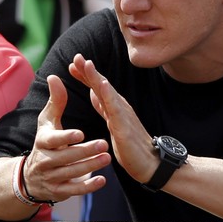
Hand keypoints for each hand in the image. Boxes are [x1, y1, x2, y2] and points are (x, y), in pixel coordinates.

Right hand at [21, 74, 109, 202]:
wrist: (31, 176)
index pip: (53, 140)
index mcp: (42, 141)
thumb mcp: (47, 121)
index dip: (66, 138)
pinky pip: (73, 190)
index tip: (80, 133)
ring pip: (71, 173)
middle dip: (85, 152)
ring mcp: (51, 177)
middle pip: (65, 157)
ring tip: (107, 158)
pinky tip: (101, 180)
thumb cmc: (45, 141)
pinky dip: (87, 187)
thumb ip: (55, 101)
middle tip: (103, 144)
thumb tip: (54, 76)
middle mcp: (44, 161)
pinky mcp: (58, 191)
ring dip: (90, 166)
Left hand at [69, 53, 156, 182]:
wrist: (151, 165)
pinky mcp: (125, 127)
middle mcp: (119, 107)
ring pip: (107, 93)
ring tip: (86, 64)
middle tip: (76, 57)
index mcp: (114, 106)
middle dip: (88, 70)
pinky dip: (109, 96)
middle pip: (101, 85)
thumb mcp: (112, 122)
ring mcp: (123, 115)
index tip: (72, 64)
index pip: (97, 87)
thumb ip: (103, 107)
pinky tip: (103, 85)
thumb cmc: (131, 145)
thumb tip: (94, 92)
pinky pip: (115, 109)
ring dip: (96, 77)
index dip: (85, 75)